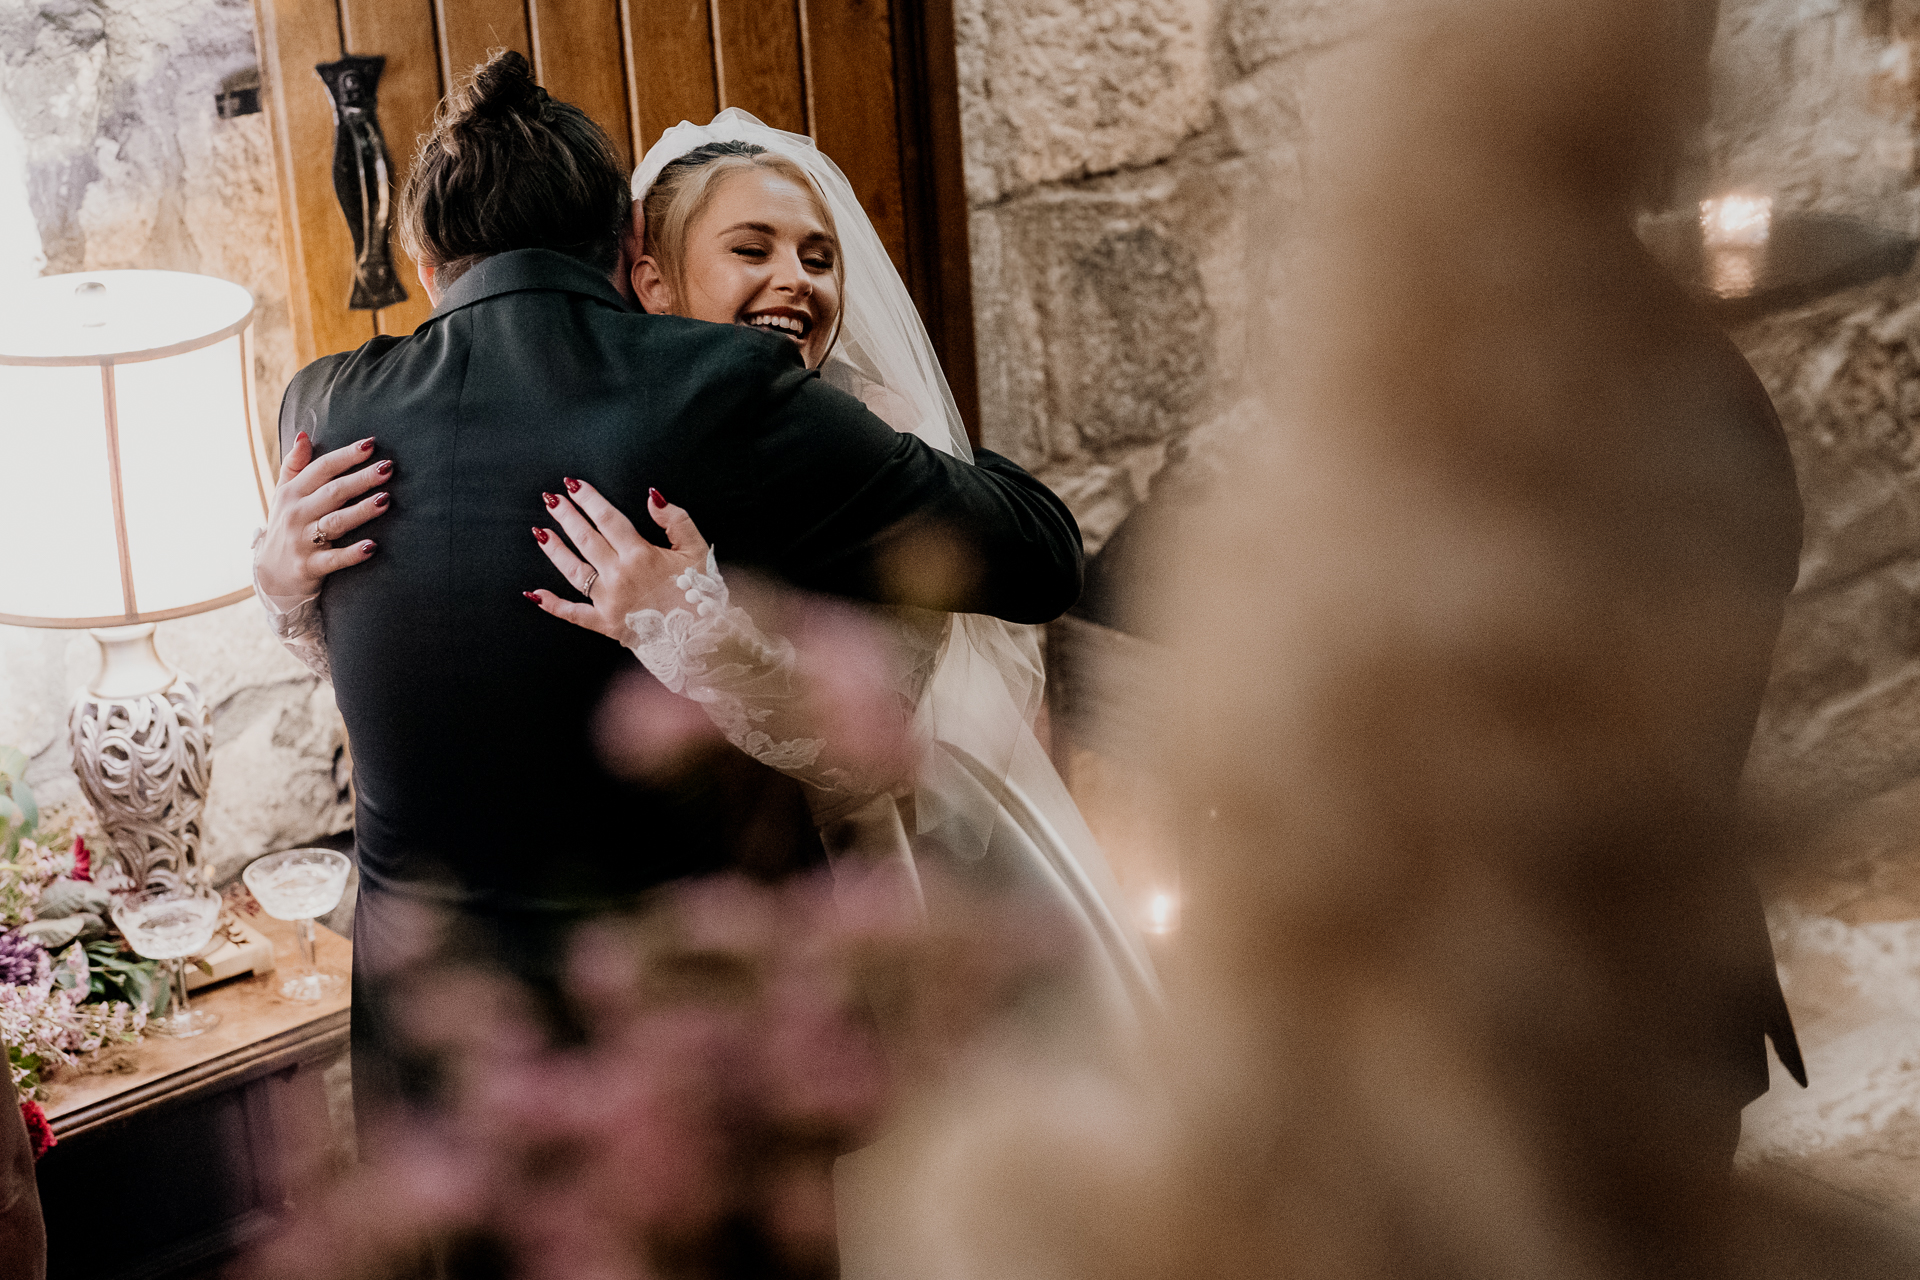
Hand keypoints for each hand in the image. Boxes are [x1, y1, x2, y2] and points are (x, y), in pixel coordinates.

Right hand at [255, 431, 390, 599]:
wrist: (271, 575)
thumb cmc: (285, 527)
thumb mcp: (282, 495)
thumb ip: (294, 466)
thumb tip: (303, 435)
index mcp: (292, 493)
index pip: (321, 469)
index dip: (346, 456)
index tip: (370, 444)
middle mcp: (296, 514)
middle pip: (333, 493)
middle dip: (361, 479)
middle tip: (388, 468)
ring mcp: (302, 541)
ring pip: (335, 522)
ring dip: (361, 511)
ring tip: (386, 500)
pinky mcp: (310, 566)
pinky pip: (334, 559)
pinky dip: (352, 554)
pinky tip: (372, 546)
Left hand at [526, 480, 710, 641]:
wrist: (701, 636)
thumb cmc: (700, 593)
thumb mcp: (697, 550)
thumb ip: (676, 520)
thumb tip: (652, 497)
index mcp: (641, 555)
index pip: (609, 519)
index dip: (590, 500)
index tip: (575, 485)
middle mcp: (620, 575)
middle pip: (586, 539)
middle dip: (567, 516)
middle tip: (551, 498)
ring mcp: (609, 600)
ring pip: (574, 570)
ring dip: (555, 549)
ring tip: (540, 531)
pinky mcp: (604, 623)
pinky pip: (574, 614)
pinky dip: (553, 605)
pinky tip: (534, 593)